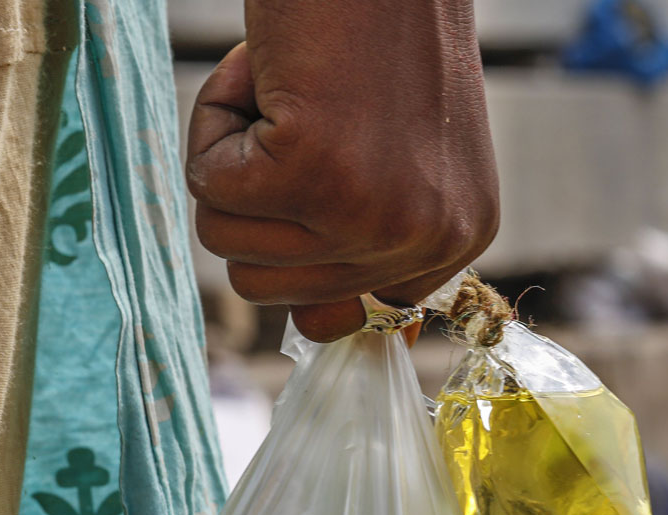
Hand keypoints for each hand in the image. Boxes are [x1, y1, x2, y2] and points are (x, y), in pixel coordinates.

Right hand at [186, 1, 499, 341]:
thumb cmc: (373, 33)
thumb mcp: (394, 157)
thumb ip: (361, 241)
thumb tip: (320, 329)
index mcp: (459, 238)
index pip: (352, 314)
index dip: (304, 249)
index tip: (309, 187)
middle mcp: (428, 241)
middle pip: (273, 290)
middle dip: (256, 198)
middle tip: (301, 115)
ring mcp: (374, 215)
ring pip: (228, 243)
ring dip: (230, 160)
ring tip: (288, 94)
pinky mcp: (315, 176)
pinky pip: (209, 189)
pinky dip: (212, 125)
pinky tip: (268, 76)